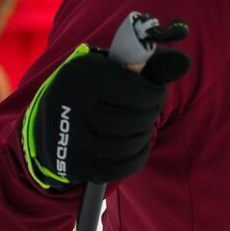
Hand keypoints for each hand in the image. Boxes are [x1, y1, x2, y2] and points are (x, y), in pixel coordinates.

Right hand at [21, 31, 190, 190]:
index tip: (157, 96)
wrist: (46, 123)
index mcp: (82, 74)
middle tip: (150, 113)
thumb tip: (183, 62)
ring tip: (143, 129)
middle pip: (132, 120)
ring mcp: (71, 137)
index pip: (136, 90)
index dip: (156, 96)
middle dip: (150, 117)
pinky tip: (137, 148)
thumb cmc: (90, 89)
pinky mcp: (73, 163)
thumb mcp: (108, 67)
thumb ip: (146, 62)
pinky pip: (115, 168)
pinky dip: (134, 159)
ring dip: (143, 138)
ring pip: (125, 144)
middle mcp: (72, 104)